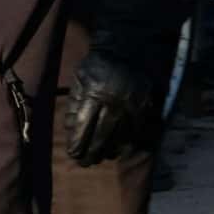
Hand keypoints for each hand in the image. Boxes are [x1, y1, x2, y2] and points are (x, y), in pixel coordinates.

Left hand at [62, 52, 159, 167]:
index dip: (78, 142)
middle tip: (84, 163)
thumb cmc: (97, 66)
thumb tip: (70, 131)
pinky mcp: (143, 106)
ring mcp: (131, 105)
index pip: (84, 125)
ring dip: (108, 150)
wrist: (126, 50)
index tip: (73, 154)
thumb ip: (73, 104)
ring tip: (100, 158)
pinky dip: (125, 142)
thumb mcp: (79, 79)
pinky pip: (134, 130)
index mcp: (94, 92)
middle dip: (92, 152)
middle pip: (102, 134)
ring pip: (119, 136)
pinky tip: (116, 148)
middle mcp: (113, 101)